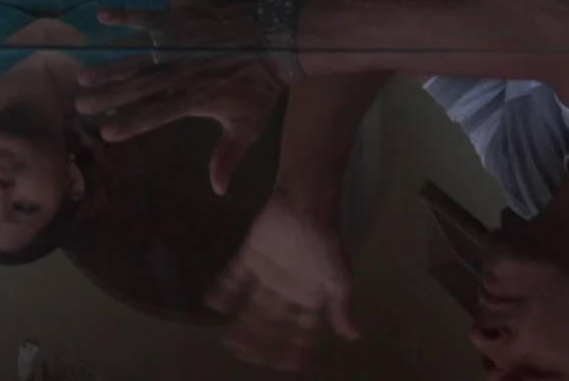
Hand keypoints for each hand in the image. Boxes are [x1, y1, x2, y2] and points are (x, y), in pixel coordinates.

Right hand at [76, 7, 286, 194]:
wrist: (276, 37)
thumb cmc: (260, 85)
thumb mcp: (248, 125)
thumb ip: (228, 156)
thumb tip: (218, 190)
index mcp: (193, 98)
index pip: (157, 114)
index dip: (132, 123)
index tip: (108, 133)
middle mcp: (179, 72)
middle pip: (138, 87)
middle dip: (108, 96)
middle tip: (80, 104)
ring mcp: (177, 45)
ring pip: (136, 58)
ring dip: (109, 66)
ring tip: (83, 75)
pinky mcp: (178, 21)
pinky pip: (146, 18)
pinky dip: (124, 16)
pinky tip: (101, 17)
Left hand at [207, 196, 361, 370]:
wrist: (306, 203)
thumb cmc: (325, 242)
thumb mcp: (340, 278)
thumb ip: (342, 308)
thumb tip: (355, 337)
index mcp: (311, 296)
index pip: (302, 331)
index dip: (294, 349)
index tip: (284, 366)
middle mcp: (288, 289)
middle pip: (273, 322)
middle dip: (260, 341)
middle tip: (244, 355)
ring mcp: (269, 273)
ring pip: (253, 306)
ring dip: (242, 323)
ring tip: (228, 339)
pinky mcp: (251, 256)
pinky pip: (235, 277)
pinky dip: (224, 290)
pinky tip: (212, 303)